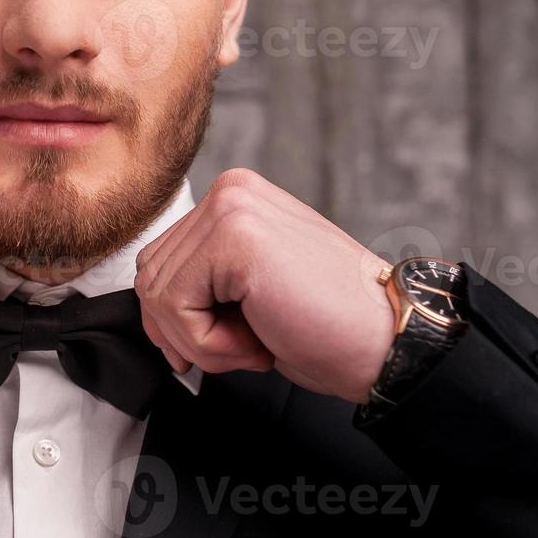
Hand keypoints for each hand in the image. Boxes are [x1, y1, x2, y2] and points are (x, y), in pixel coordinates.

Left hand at [134, 168, 396, 404]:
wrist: (389, 345)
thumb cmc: (327, 327)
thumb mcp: (246, 292)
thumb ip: (200, 281)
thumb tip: (147, 309)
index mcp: (233, 199)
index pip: (159, 261)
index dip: (175, 319)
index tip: (213, 345)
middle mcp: (229, 191)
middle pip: (150, 276)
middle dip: (185, 332)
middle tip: (245, 346)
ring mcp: (231, 208)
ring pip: (157, 295)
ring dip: (201, 342)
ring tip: (258, 342)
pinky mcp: (234, 237)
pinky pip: (175, 307)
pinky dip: (209, 345)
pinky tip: (259, 342)